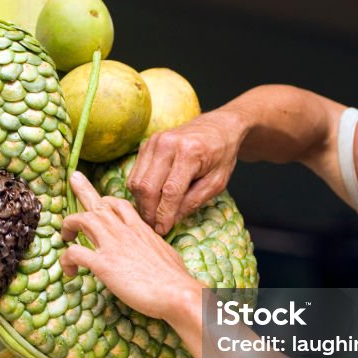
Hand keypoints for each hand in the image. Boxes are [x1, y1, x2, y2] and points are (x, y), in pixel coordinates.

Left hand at [61, 171, 201, 321]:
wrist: (176, 292)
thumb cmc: (175, 278)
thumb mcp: (166, 252)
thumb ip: (154, 246)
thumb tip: (154, 251)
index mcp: (140, 228)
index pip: (120, 204)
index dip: (106, 200)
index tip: (98, 203)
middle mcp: (124, 231)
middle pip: (98, 203)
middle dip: (83, 190)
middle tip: (73, 178)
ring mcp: (112, 245)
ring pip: (82, 220)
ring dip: (69, 224)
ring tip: (65, 235)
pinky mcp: (103, 264)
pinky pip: (74, 252)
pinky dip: (66, 259)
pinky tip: (70, 271)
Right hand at [127, 110, 244, 234]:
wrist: (218, 127)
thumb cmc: (221, 155)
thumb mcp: (217, 182)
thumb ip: (194, 201)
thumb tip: (170, 220)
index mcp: (190, 152)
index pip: (170, 191)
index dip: (164, 215)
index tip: (163, 230)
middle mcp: (168, 143)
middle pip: (147, 187)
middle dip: (149, 212)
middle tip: (155, 227)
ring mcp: (154, 142)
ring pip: (136, 181)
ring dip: (142, 203)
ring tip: (153, 215)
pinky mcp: (146, 144)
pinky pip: (135, 173)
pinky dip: (140, 190)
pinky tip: (152, 199)